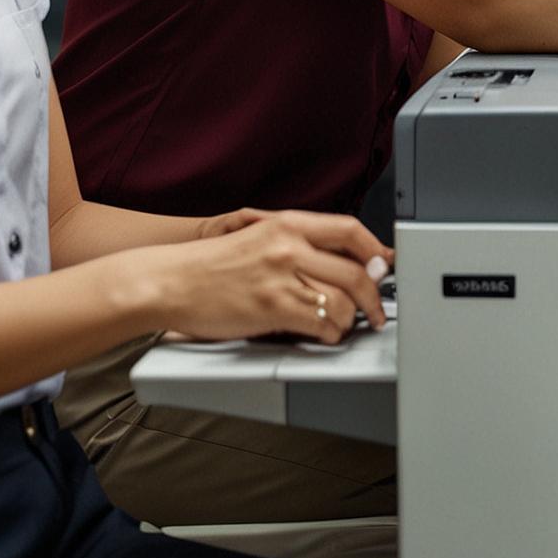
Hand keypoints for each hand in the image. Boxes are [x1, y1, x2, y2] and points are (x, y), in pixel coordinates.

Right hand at [158, 211, 390, 344]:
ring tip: (344, 324)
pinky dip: (331, 334)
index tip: (386, 266)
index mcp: (288, 223)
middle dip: (374, 295)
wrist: (171, 281)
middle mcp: (289, 245)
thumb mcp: (259, 235)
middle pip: (356, 270)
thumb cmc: (211, 264)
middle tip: (376, 310)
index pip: (350, 230)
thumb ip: (299, 243)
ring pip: (343, 300)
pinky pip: (321, 323)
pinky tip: (325, 334)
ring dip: (351, 319)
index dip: (376, 251)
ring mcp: (281, 277)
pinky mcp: (272, 308)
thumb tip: (340, 259)